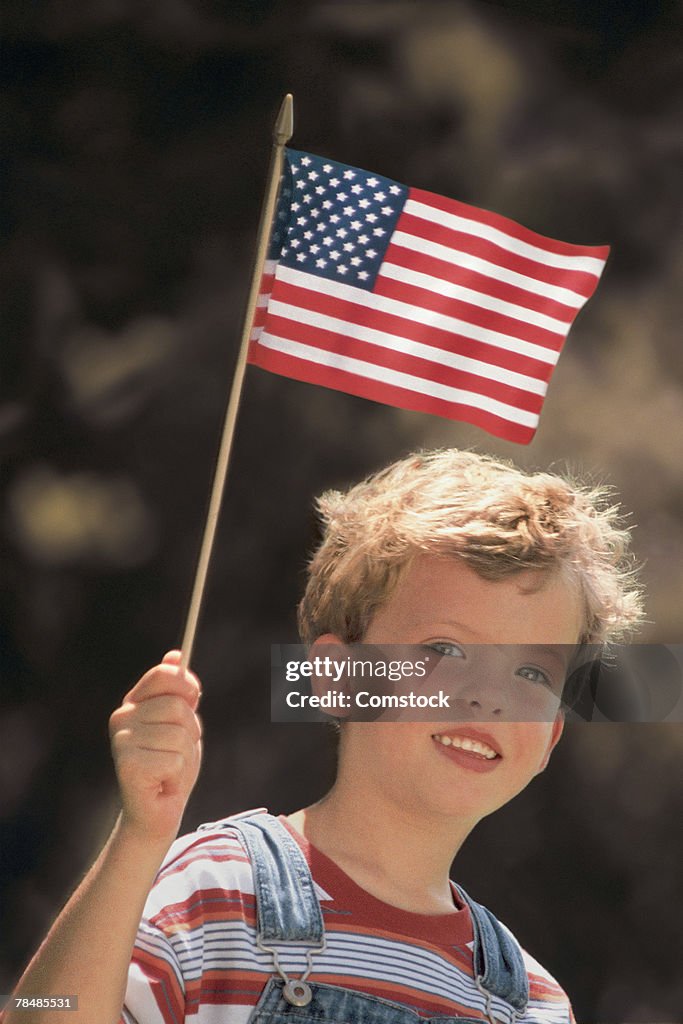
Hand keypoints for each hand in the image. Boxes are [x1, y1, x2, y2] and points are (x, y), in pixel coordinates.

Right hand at [109, 651, 202, 843]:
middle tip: (177, 752)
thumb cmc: (171, 767)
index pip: (163, 674)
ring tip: (170, 769)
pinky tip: (163, 783)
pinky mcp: (127, 765)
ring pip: (179, 735)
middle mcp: (122, 718)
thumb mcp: (181, 725)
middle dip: (190, 732)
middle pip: (177, 707)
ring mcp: (121, 741)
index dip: (186, 685)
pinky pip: (175, 759)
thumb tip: (176, 654)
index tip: (194, 700)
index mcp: (134, 704)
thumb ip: (179, 693)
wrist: (156, 814)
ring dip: (185, 756)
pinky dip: (177, 774)